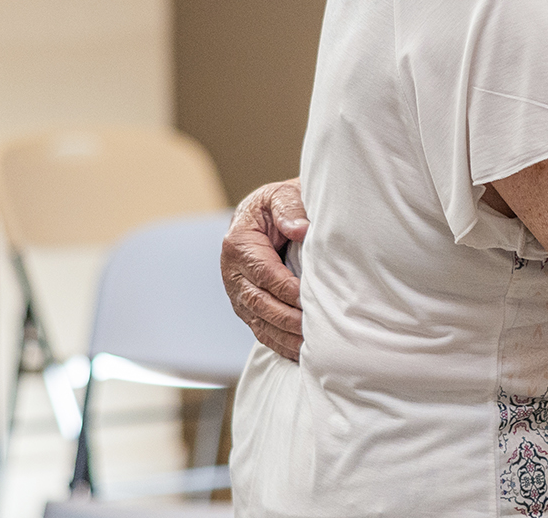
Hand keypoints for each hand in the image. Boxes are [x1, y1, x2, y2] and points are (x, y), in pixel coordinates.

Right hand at [221, 178, 307, 359]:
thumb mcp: (280, 195)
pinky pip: (261, 330)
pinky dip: (280, 344)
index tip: (310, 299)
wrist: (264, 215)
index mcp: (239, 244)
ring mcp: (237, 293)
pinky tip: (301, 353)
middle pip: (260, 303)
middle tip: (314, 329)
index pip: (265, 274)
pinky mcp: (246, 308)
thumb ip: (289, 208)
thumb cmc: (277, 206)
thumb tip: (300, 229)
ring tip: (311, 347)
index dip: (288, 290)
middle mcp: (233, 272)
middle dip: (288, 319)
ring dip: (285, 337)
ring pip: (259, 322)